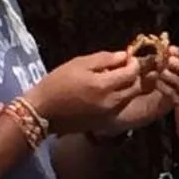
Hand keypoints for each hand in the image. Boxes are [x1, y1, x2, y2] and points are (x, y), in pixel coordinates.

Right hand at [27, 51, 143, 135]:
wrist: (43, 111)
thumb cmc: (56, 84)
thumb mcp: (77, 64)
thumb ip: (103, 59)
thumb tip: (123, 56)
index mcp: (104, 85)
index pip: (132, 73)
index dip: (134, 63)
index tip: (129, 58)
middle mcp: (112, 102)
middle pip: (136, 87)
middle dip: (134, 75)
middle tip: (125, 67)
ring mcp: (110, 114)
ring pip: (130, 98)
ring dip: (128, 87)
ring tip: (115, 78)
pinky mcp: (106, 122)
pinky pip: (121, 107)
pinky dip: (121, 97)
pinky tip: (108, 91)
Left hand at [104, 43, 178, 133]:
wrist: (108, 107)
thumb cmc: (114, 85)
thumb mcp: (124, 67)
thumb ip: (137, 61)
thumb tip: (150, 55)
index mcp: (161, 69)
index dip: (178, 54)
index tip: (169, 49)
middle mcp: (168, 82)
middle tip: (169, 61)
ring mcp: (169, 95)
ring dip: (176, 76)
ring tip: (162, 72)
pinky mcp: (165, 107)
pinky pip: (176, 98)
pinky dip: (170, 89)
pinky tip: (158, 85)